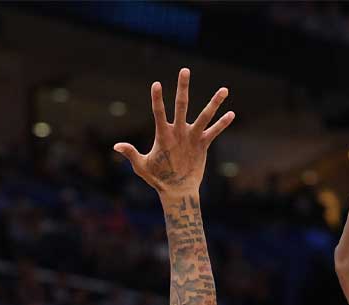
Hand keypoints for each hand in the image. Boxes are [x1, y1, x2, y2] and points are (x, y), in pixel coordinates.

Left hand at [114, 68, 234, 196]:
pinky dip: (222, 124)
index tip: (156, 84)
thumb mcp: (142, 167)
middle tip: (184, 70)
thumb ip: (132, 154)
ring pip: (204, 116)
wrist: (176, 190)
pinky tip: (231, 114)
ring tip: (224, 90)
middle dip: (182, 88)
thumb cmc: (157, 179)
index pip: (159, 113)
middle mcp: (178, 131)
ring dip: (213, 103)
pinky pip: (213, 132)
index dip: (157, 99)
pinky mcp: (202, 144)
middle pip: (181, 105)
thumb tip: (117, 145)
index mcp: (163, 134)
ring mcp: (191, 136)